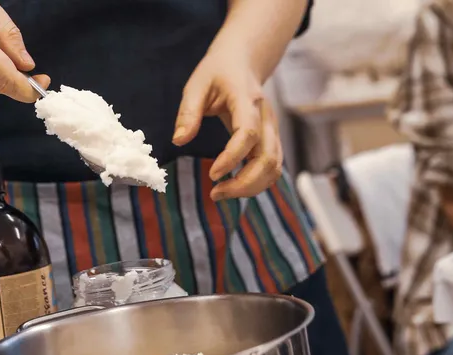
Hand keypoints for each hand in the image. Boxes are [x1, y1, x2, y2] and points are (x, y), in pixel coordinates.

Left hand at [173, 52, 281, 200]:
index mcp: (247, 101)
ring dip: (251, 188)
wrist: (243, 62)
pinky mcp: (271, 140)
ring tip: (221, 193)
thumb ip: (188, 112)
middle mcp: (266, 118)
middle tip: (215, 194)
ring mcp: (272, 131)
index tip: (213, 174)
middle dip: (244, 183)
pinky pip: (272, 168)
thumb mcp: (196, 85)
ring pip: (274, 168)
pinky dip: (256, 183)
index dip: (232, 158)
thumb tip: (179, 140)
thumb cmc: (218, 72)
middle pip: (268, 159)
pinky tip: (233, 186)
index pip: (248, 134)